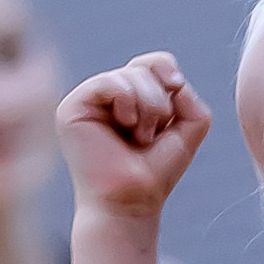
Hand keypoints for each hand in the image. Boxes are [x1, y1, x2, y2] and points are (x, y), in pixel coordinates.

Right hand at [58, 51, 210, 223]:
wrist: (132, 199)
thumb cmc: (155, 170)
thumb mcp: (188, 131)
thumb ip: (191, 101)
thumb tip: (175, 80)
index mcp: (131, 97)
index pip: (155, 63)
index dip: (169, 74)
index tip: (176, 99)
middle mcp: (108, 94)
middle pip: (144, 66)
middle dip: (159, 101)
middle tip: (150, 134)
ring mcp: (89, 99)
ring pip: (129, 75)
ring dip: (148, 106)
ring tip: (139, 136)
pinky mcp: (72, 107)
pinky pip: (108, 82)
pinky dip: (126, 101)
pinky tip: (124, 125)